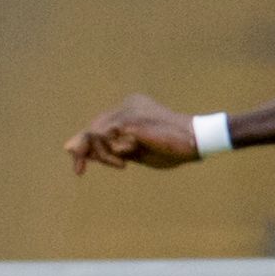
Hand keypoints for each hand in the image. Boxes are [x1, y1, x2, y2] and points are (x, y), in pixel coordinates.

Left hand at [65, 95, 201, 172]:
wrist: (195, 141)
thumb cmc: (170, 148)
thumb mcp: (136, 152)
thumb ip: (112, 150)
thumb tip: (82, 153)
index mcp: (130, 109)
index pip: (98, 126)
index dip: (84, 146)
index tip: (79, 168)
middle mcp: (126, 105)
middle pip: (92, 128)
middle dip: (83, 151)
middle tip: (79, 170)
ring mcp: (128, 110)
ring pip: (95, 133)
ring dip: (102, 155)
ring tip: (121, 164)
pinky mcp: (130, 120)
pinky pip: (103, 137)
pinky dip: (107, 153)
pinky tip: (124, 161)